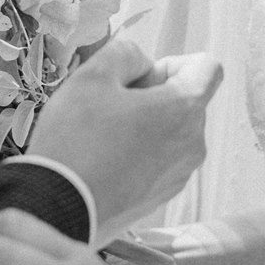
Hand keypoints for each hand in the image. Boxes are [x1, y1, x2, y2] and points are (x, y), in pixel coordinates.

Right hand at [29, 38, 221, 236]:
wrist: (57, 210)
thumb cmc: (75, 139)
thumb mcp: (92, 76)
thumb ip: (125, 54)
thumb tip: (142, 64)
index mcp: (185, 109)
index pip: (207, 68)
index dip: (172, 63)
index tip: (138, 78)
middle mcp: (194, 143)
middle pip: (187, 101)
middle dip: (154, 95)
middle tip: (110, 107)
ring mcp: (180, 174)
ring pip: (173, 132)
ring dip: (146, 125)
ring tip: (104, 137)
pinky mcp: (163, 197)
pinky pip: (161, 161)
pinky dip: (141, 153)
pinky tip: (105, 161)